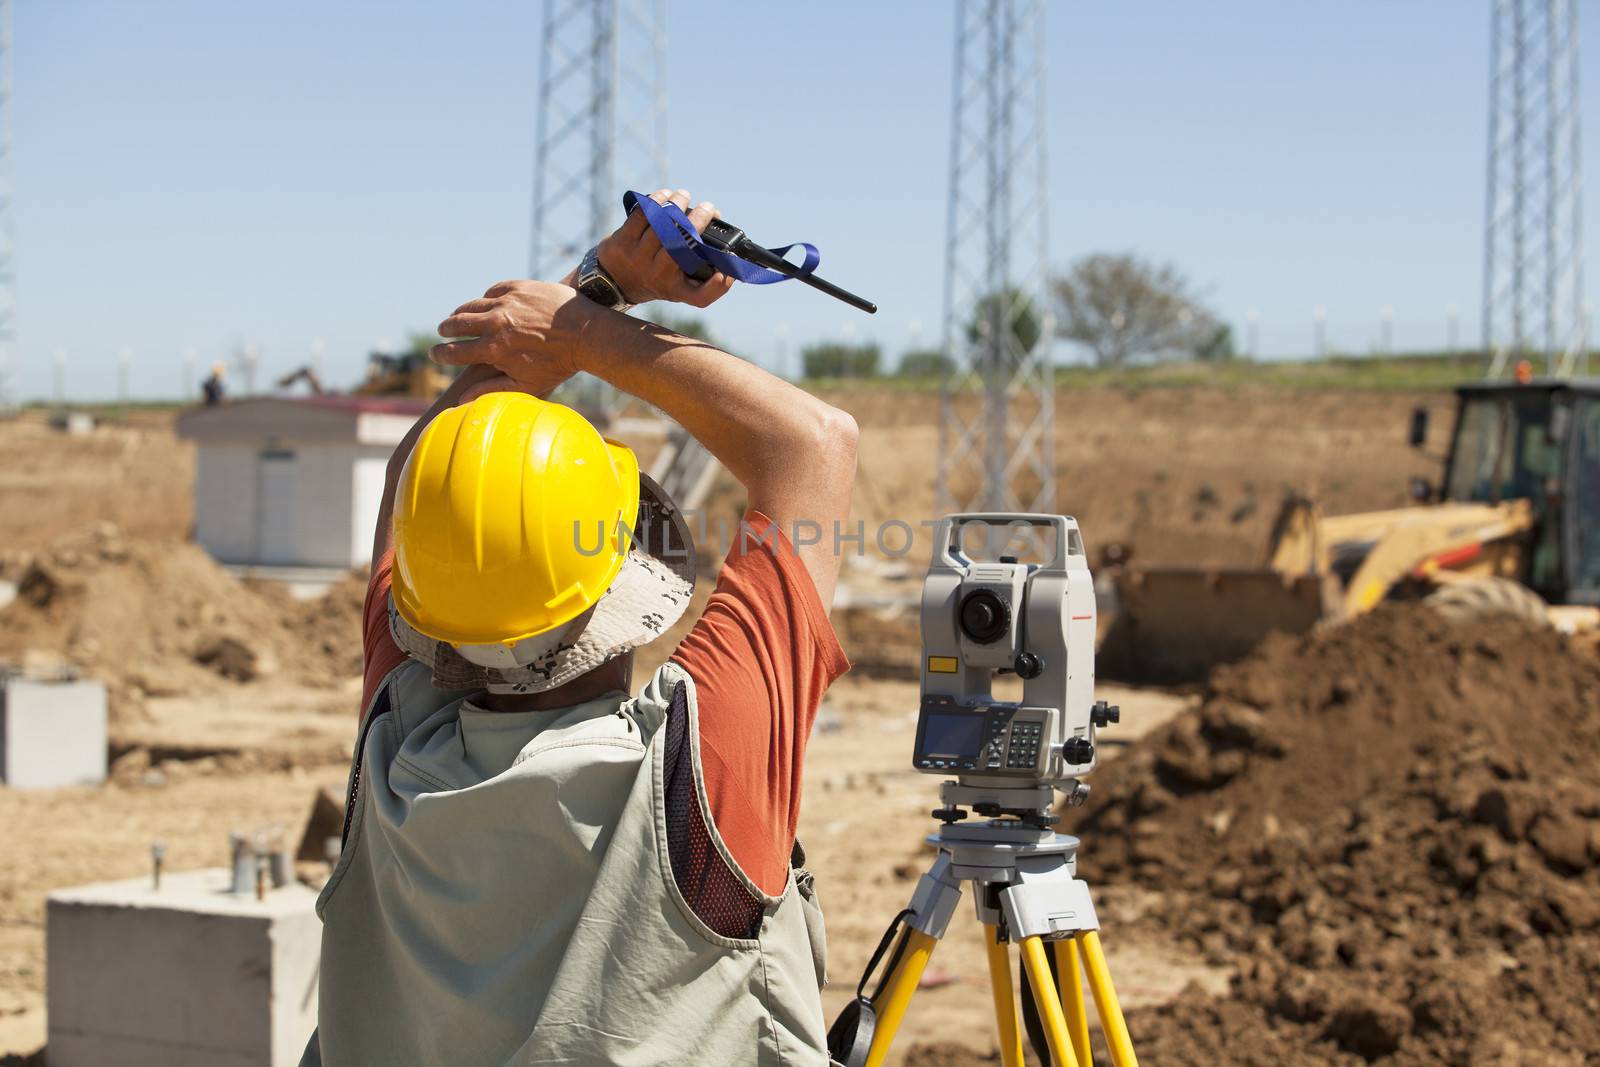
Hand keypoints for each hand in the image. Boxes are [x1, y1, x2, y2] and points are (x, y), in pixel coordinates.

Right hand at [431, 280, 592, 394]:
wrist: (587, 333)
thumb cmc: (559, 364)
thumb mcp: (527, 384)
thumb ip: (492, 390)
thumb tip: (461, 401)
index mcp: (494, 350)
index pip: (455, 352)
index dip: (441, 354)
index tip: (434, 354)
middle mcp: (495, 323)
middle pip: (457, 323)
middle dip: (446, 329)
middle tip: (442, 331)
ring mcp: (506, 302)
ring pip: (473, 305)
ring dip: (461, 311)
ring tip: (457, 315)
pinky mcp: (518, 287)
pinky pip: (493, 291)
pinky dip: (486, 298)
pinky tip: (485, 302)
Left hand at [595, 187, 736, 307]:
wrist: (615, 280)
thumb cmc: (659, 280)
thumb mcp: (682, 290)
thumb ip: (709, 286)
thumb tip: (732, 272)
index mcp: (676, 289)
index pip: (701, 296)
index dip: (718, 287)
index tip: (726, 272)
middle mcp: (657, 276)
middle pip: (680, 244)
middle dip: (698, 220)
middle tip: (709, 207)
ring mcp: (637, 258)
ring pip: (661, 225)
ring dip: (677, 204)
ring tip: (685, 195)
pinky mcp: (622, 241)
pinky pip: (642, 215)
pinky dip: (657, 200)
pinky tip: (666, 195)